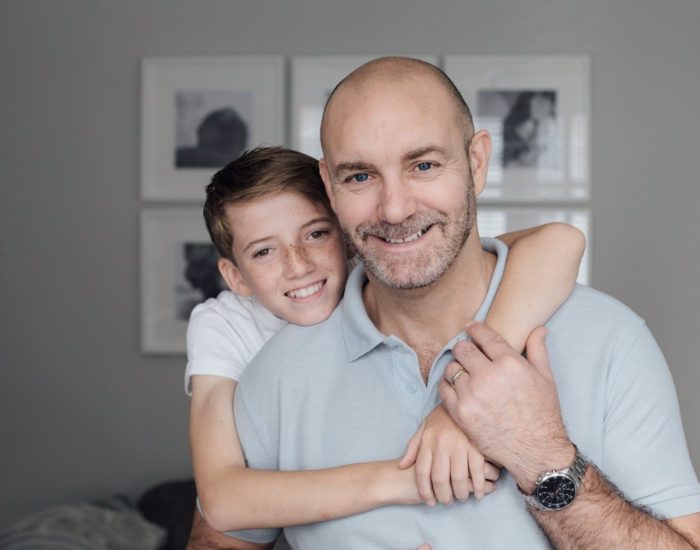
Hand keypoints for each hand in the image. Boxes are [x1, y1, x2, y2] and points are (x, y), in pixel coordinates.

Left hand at [399, 404, 499, 505]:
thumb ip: (413, 448)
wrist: (461, 399)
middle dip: (443, 496)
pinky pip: (478, 471)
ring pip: (458, 478)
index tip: (429, 501)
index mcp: (428, 442)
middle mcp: (442, 445)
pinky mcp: (476, 446)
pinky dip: (479, 486)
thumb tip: (401, 466)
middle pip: (440, 479)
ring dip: (460, 493)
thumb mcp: (423, 428)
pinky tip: (478, 493)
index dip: (425, 490)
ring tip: (461, 498)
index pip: (422, 472)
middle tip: (447, 502)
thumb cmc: (441, 417)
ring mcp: (460, 446)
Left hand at [439, 323, 573, 493]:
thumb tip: (538, 329)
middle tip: (466, 353)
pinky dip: (447, 385)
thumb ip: (537, 350)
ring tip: (463, 373)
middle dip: (464, 348)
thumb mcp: (545, 378)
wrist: (536, 450)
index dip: (474, 329)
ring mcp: (472, 394)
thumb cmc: (542, 413)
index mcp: (510, 363)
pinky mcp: (461, 412)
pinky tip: (456, 387)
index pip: (484, 336)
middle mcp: (488, 376)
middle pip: (462, 349)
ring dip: (456, 368)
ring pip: (451, 368)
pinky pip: (444, 389)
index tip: (470, 327)